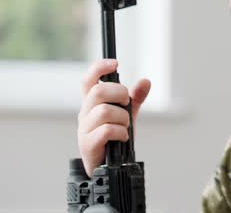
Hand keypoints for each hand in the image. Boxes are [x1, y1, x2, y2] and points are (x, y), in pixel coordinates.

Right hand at [77, 59, 150, 176]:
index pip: (88, 80)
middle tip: (126, 104)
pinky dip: (120, 132)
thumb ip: (135, 99)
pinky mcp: (87, 144)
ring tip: (125, 126)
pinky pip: (107, 130)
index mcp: (92, 103)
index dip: (99, 68)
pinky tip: (123, 137)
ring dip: (122, 118)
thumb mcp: (128, 115)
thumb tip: (145, 81)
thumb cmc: (114, 138)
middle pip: (98, 92)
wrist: (107, 166)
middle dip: (119, 94)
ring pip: (104, 111)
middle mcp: (85, 113)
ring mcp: (84, 129)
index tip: (115, 63)